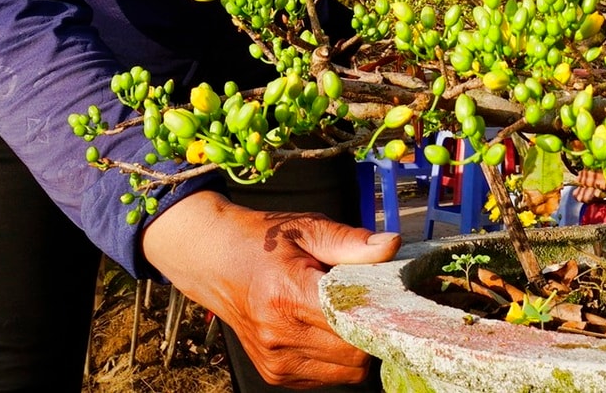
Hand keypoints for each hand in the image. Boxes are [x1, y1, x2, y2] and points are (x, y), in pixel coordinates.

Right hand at [143, 190, 399, 387]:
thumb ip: (351, 242)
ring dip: (355, 349)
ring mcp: (276, 360)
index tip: (392, 300)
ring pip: (346, 373)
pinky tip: (327, 329)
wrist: (213, 259)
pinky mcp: (274, 374)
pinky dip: (337, 359)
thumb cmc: (263, 240)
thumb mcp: (308, 228)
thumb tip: (392, 245)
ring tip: (346, 315)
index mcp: (289, 297)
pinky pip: (327, 377)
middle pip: (355, 356)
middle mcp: (280, 336)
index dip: (380, 315)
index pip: (353, 326)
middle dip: (371, 332)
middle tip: (371, 304)